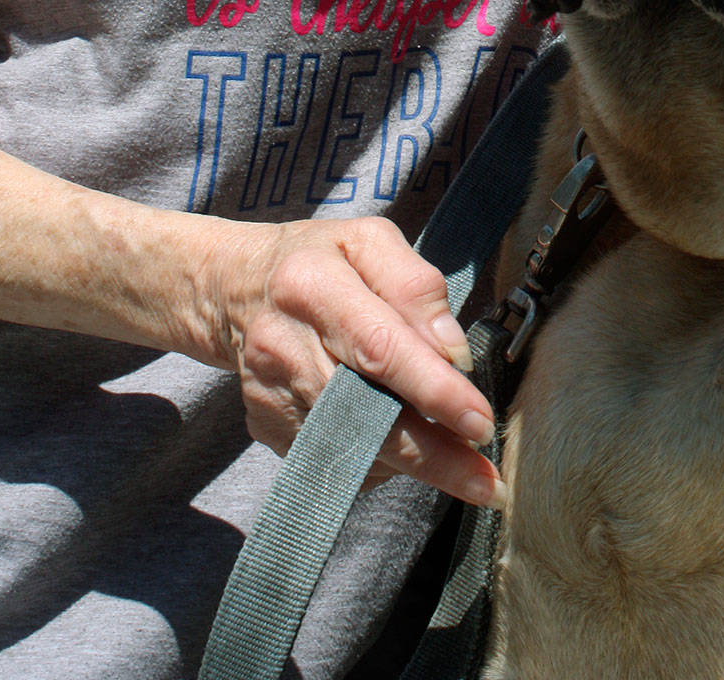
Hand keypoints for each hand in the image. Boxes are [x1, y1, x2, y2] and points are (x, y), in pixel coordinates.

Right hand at [211, 215, 503, 506]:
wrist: (235, 288)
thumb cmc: (320, 259)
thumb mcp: (370, 241)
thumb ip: (415, 286)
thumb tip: (452, 352)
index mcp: (314, 285)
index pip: (380, 347)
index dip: (433, 390)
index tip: (479, 422)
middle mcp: (285, 344)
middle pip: (367, 414)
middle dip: (434, 455)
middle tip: (488, 483)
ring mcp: (270, 393)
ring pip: (354, 446)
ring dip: (415, 464)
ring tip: (467, 472)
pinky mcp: (266, 427)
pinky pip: (334, 459)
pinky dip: (376, 459)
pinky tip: (402, 444)